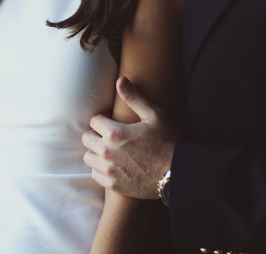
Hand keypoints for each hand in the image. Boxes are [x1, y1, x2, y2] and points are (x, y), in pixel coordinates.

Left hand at [82, 76, 179, 198]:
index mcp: (114, 133)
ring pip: (88, 157)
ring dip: (96, 152)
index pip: (93, 121)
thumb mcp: (154, 115)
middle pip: (86, 138)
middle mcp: (107, 152)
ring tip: (111, 151)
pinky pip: (95, 174)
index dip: (103, 120)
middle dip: (97, 135)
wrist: (178, 174)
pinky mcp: (113, 185)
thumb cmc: (168, 141)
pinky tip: (113, 165)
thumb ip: (134, 98)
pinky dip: (101, 169)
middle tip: (111, 136)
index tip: (113, 123)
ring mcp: (109, 170)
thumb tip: (119, 80)